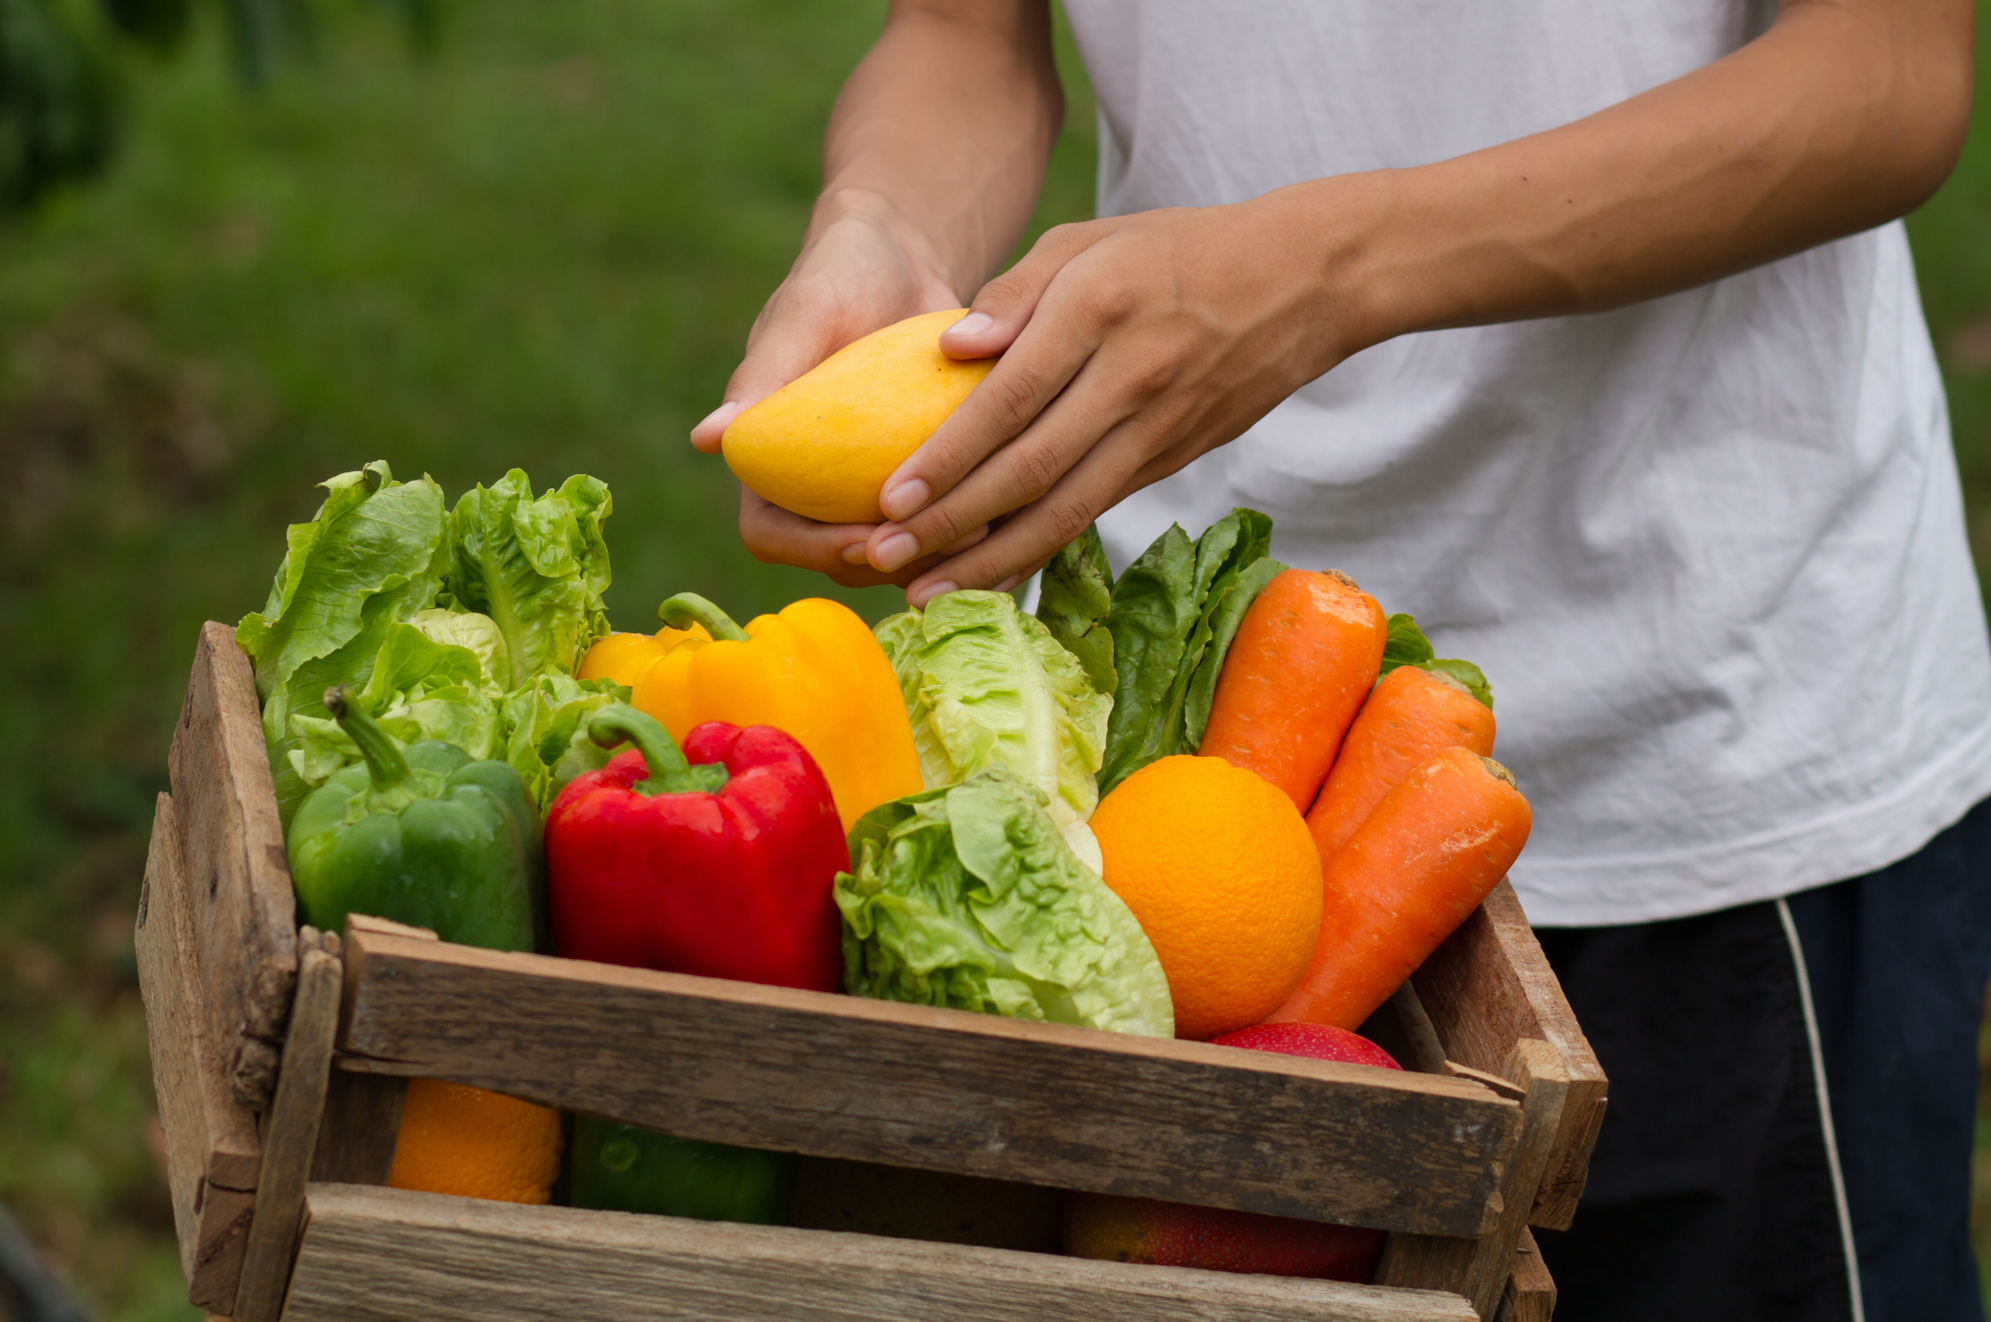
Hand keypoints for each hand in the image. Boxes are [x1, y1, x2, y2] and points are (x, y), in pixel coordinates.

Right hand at [692, 190, 990, 582]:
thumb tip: (705, 438)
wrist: (906, 260)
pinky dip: (971, 527)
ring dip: (939, 555)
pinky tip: (1012, 513)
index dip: (811, 549)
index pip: (771, 535)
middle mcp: (817, 487)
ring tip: (985, 529)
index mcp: (770, 459)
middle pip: (841, 561)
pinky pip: (944, 525)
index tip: (863, 539)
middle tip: (944, 540)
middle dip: (891, 562)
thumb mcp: (804, 316)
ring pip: (899, 557)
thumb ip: (763, 377)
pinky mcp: (926, 483)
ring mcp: (873, 491)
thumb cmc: (840, 273)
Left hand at [860, 187, 1377, 605]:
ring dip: (992, 560)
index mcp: (1100, 310)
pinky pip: (1095, 511)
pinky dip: (1039, 547)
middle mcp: (1130, 378)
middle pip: (1031, 470)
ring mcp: (1158, 428)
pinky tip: (990, 570)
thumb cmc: (1176, 250)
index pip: (1009, 399)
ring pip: (1066, 510)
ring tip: (927, 592)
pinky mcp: (1173, 459)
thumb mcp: (1090, 239)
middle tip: (885, 557)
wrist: (1302, 281)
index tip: (889, 496)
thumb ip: (1016, 291)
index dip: (948, 456)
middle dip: (953, 523)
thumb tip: (950, 349)